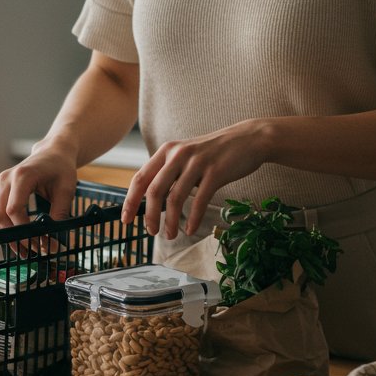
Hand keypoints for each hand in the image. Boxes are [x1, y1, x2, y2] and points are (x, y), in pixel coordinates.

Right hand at [0, 145, 78, 252]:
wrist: (53, 153)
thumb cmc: (61, 169)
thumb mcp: (67, 190)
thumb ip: (60, 213)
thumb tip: (53, 238)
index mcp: (23, 176)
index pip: (14, 209)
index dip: (23, 229)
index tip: (37, 242)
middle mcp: (6, 179)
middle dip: (13, 236)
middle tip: (31, 250)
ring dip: (2, 235)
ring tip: (21, 249)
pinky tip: (11, 237)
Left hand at [121, 119, 268, 238]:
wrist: (248, 140)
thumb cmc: (216, 153)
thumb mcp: (187, 156)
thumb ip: (170, 172)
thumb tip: (152, 200)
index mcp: (167, 151)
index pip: (140, 178)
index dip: (130, 201)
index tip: (126, 220)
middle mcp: (179, 154)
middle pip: (154, 191)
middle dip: (149, 216)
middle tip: (151, 232)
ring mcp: (197, 163)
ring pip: (175, 198)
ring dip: (170, 221)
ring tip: (171, 235)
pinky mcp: (215, 172)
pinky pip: (199, 200)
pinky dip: (192, 218)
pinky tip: (190, 230)